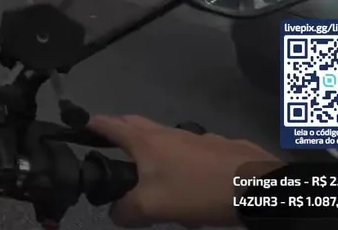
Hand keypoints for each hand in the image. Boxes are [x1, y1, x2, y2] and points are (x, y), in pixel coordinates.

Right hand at [88, 114, 281, 227]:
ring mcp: (196, 137)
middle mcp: (168, 132)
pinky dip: (181, 160)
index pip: (110, 125)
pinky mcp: (220, 147)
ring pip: (164, 137)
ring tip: (150, 173)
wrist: (258, 186)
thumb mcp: (154, 207)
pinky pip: (191, 150)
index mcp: (146, 142)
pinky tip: (191, 181)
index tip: (78, 126)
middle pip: (135, 125)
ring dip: (151, 148)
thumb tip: (114, 213)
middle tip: (110, 148)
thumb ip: (127, 211)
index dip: (91, 125)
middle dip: (119, 131)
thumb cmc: (197, 190)